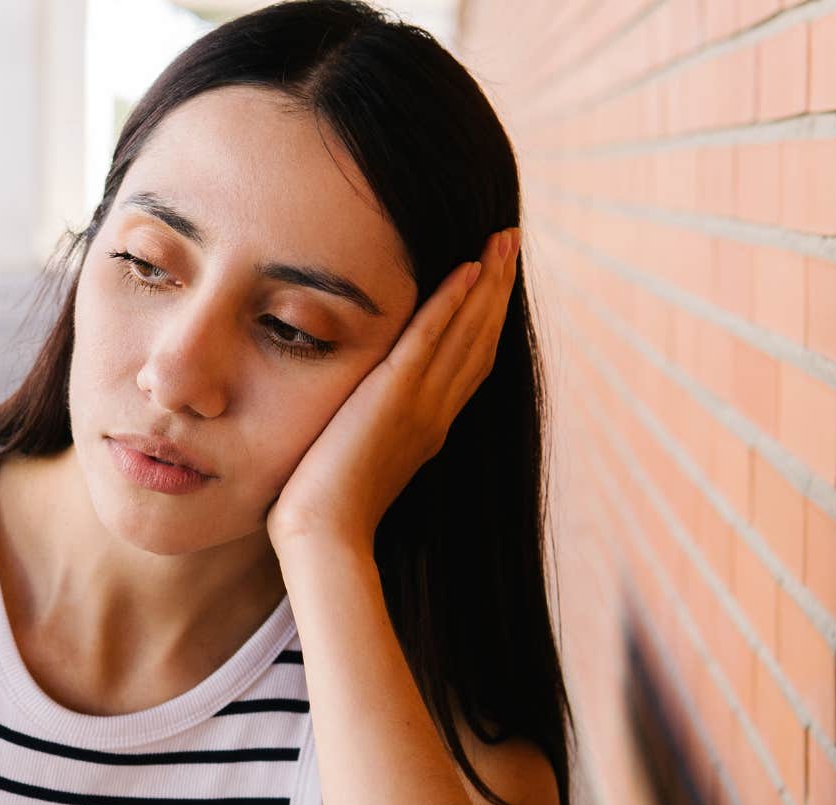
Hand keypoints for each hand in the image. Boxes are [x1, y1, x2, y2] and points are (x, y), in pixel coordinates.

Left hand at [265, 226, 521, 556]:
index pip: (470, 360)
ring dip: (487, 282)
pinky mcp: (395, 397)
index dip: (486, 317)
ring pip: (467, 332)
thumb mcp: (356, 457)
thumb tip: (357, 416)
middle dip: (499, 287)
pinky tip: (467, 268)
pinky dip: (451, 303)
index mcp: (430, 426)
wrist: (323, 536)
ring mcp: (421, 404)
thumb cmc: (324, 509)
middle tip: (511, 239)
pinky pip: (430, 339)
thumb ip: (368, 429)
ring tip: (502, 238)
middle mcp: (437, 412)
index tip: (494, 277)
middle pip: (481, 338)